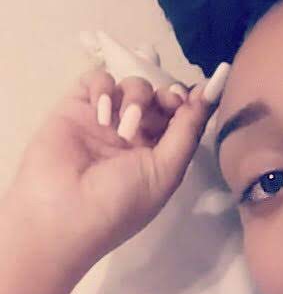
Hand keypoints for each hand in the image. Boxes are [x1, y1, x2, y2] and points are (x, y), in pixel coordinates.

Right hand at [8, 64, 229, 272]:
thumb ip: (188, 131)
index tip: (195, 96)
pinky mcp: (76, 107)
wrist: (61, 214)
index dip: (190, 102)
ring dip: (135, 98)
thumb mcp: (165, 172)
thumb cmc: (120, 202)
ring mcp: (105, 120)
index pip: (180, 118)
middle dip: (166, 96)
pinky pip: (97, 79)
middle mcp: (133, 135)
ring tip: (124, 128)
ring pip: (132, 85)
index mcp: (158, 154)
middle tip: (165, 105)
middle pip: (159, 97)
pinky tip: (102, 113)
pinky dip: (103, 88)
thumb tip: (210, 94)